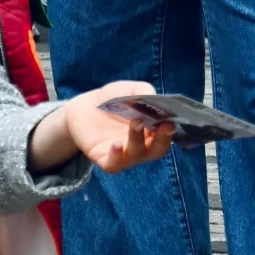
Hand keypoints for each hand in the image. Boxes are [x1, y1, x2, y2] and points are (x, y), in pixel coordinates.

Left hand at [42, 80, 176, 174]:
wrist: (84, 107)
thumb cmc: (113, 100)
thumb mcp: (129, 89)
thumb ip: (144, 91)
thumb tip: (155, 98)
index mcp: (152, 132)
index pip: (167, 136)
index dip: (170, 131)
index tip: (170, 121)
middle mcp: (142, 147)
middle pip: (157, 150)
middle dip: (162, 140)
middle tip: (162, 126)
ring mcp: (124, 154)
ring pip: (136, 156)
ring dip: (138, 140)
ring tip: (136, 122)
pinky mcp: (105, 159)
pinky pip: (114, 164)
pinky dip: (117, 156)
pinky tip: (116, 144)